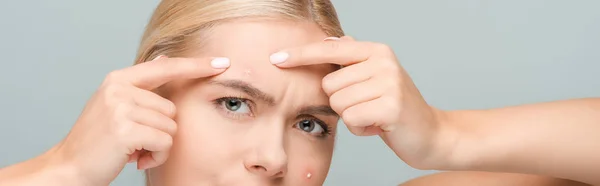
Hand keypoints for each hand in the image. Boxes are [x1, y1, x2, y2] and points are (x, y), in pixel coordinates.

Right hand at [47, 56, 229, 184]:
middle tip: (136, 143)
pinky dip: (155, 156)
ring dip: (158, 146)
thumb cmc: (97, 142)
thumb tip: (163, 61)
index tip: (221, 64)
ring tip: (133, 150)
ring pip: (171, 127)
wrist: (68, 168)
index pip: (165, 68)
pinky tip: (135, 158)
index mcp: (118, 80)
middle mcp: (119, 89)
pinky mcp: (126, 129)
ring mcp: (121, 108)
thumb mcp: (115, 106)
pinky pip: (165, 143)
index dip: (195, 66)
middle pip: (172, 109)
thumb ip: (140, 87)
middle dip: (160, 131)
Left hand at [270, 36, 446, 168]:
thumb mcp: (377, 77)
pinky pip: (351, 119)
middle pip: (329, 84)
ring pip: (338, 103)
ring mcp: (389, 82)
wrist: (431, 134)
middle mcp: (383, 62)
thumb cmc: (396, 108)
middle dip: (341, 102)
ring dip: (352, 117)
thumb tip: (332, 39)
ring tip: (374, 116)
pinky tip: (379, 127)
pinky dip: (361, 129)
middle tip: (367, 107)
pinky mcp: (391, 106)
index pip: (330, 48)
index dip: (300, 54)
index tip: (275, 58)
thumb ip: (354, 59)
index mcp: (376, 51)